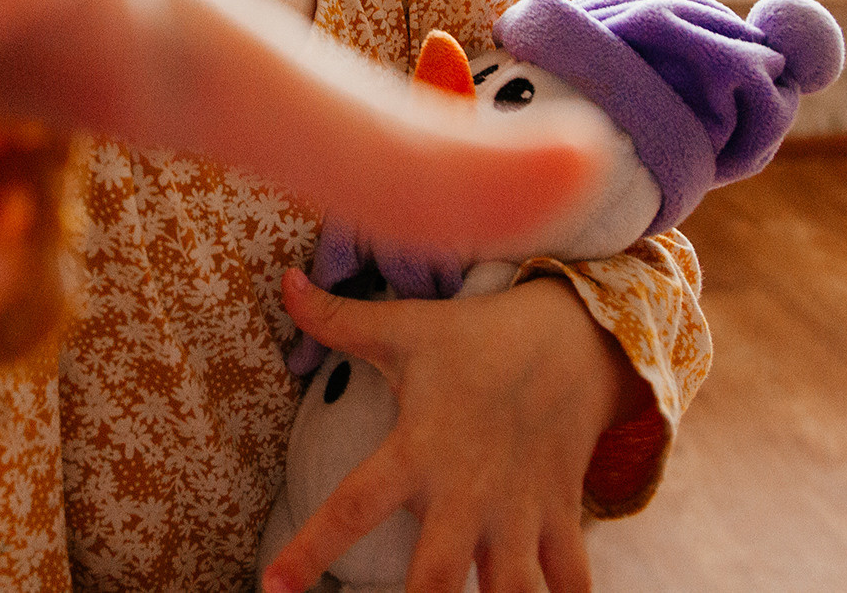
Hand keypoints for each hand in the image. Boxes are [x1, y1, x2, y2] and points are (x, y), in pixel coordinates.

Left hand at [264, 269, 651, 592]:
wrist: (572, 337)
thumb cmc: (474, 338)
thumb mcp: (405, 328)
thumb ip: (338, 321)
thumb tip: (283, 284)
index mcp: (418, 450)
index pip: (351, 507)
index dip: (311, 548)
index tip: (274, 588)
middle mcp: (466, 492)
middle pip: (436, 576)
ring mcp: (517, 511)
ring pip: (510, 591)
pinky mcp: (560, 517)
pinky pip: (570, 580)